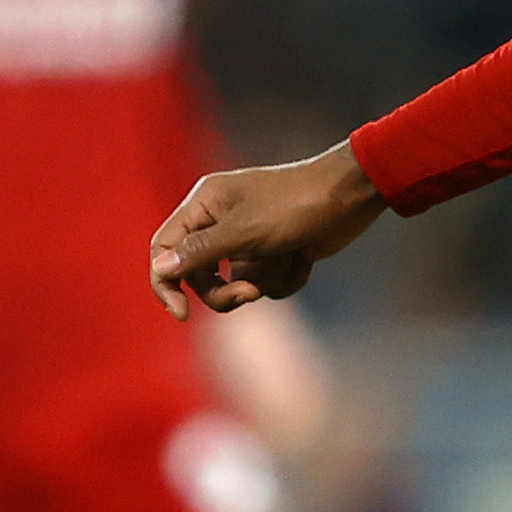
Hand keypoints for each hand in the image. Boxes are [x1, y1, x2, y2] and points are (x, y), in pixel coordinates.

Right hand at [147, 144, 386, 316]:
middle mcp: (221, 221)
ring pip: (238, 284)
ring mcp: (249, 239)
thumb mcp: (244, 231)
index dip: (166, 283)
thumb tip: (161, 269)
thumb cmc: (295, 205)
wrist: (351, 198)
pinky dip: (286, 278)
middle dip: (227, 291)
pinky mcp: (275, 253)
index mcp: (204, 204)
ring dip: (266, 279)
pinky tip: (305, 258)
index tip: (182, 314)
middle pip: (200, 275)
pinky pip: (266, 284)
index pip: (164, 247)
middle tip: (250, 294)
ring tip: (290, 257)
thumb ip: (200, 252)